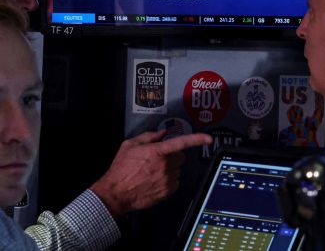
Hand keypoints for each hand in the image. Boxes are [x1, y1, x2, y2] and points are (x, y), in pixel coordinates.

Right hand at [90, 129, 211, 217]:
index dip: (197, 139)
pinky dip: (169, 180)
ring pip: (178, 170)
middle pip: (181, 157)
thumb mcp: (129, 145)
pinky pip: (175, 182)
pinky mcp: (167, 191)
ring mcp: (167, 180)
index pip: (181, 143)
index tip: (208, 138)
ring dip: (170, 169)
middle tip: (159, 158)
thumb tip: (162, 133)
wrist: (117, 192)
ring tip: (153, 171)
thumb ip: (148, 137)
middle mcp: (165, 165)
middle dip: (173, 156)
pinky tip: (155, 180)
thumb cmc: (121, 169)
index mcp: (156, 152)